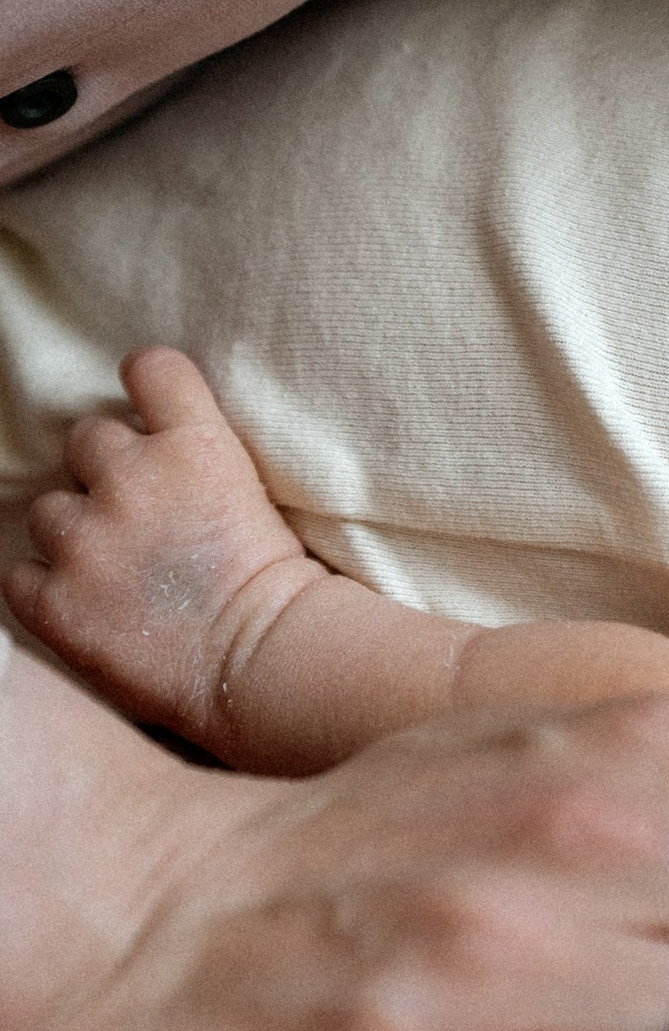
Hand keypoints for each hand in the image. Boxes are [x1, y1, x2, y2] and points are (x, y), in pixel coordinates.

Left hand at [7, 348, 330, 762]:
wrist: (264, 661)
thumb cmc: (280, 589)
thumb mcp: (255, 492)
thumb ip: (198, 460)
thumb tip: (160, 455)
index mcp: (194, 442)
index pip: (150, 368)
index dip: (146, 385)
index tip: (150, 412)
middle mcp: (132, 478)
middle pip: (87, 437)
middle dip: (106, 469)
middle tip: (136, 512)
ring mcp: (86, 540)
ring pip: (48, 508)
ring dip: (73, 531)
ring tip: (111, 567)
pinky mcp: (55, 601)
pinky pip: (18, 574)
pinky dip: (44, 586)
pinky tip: (83, 601)